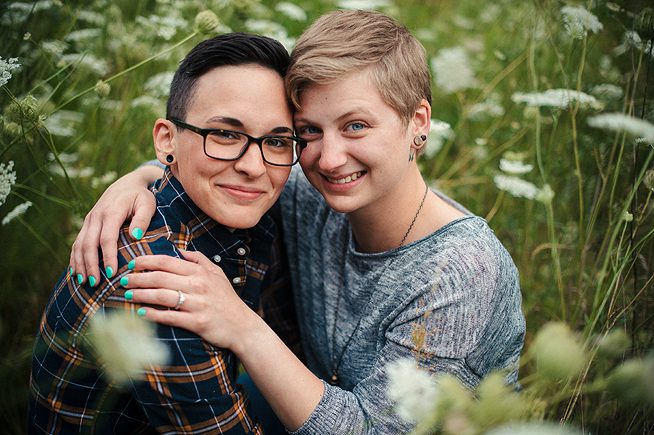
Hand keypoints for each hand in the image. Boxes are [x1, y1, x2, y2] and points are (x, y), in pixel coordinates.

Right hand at [70, 165, 161, 285]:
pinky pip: (77, 243)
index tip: (111, 272)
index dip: (107, 256)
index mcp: (111, 212)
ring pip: (79, 245)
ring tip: (84, 282)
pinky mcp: (86, 224)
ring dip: (80, 264)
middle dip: (90, 265)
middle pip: (89, 244)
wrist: (127, 184)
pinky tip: (76, 272)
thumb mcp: (147, 204)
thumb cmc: (141, 197)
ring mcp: (89, 220)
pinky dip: (75, 258)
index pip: (107, 238)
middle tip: (95, 283)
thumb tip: (135, 236)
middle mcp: (96, 216)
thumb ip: (142, 219)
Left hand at [122, 250, 258, 350]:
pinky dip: (153, 315)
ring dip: (141, 295)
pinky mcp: (197, 322)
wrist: (242, 326)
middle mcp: (198, 285)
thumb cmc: (227, 299)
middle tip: (122, 280)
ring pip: (162, 296)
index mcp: (200, 272)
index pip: (167, 261)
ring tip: (128, 295)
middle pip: (160, 277)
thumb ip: (199, 259)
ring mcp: (197, 304)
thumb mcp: (217, 274)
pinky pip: (170, 317)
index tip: (131, 263)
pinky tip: (141, 313)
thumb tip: (180, 250)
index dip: (146, 261)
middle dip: (138, 278)